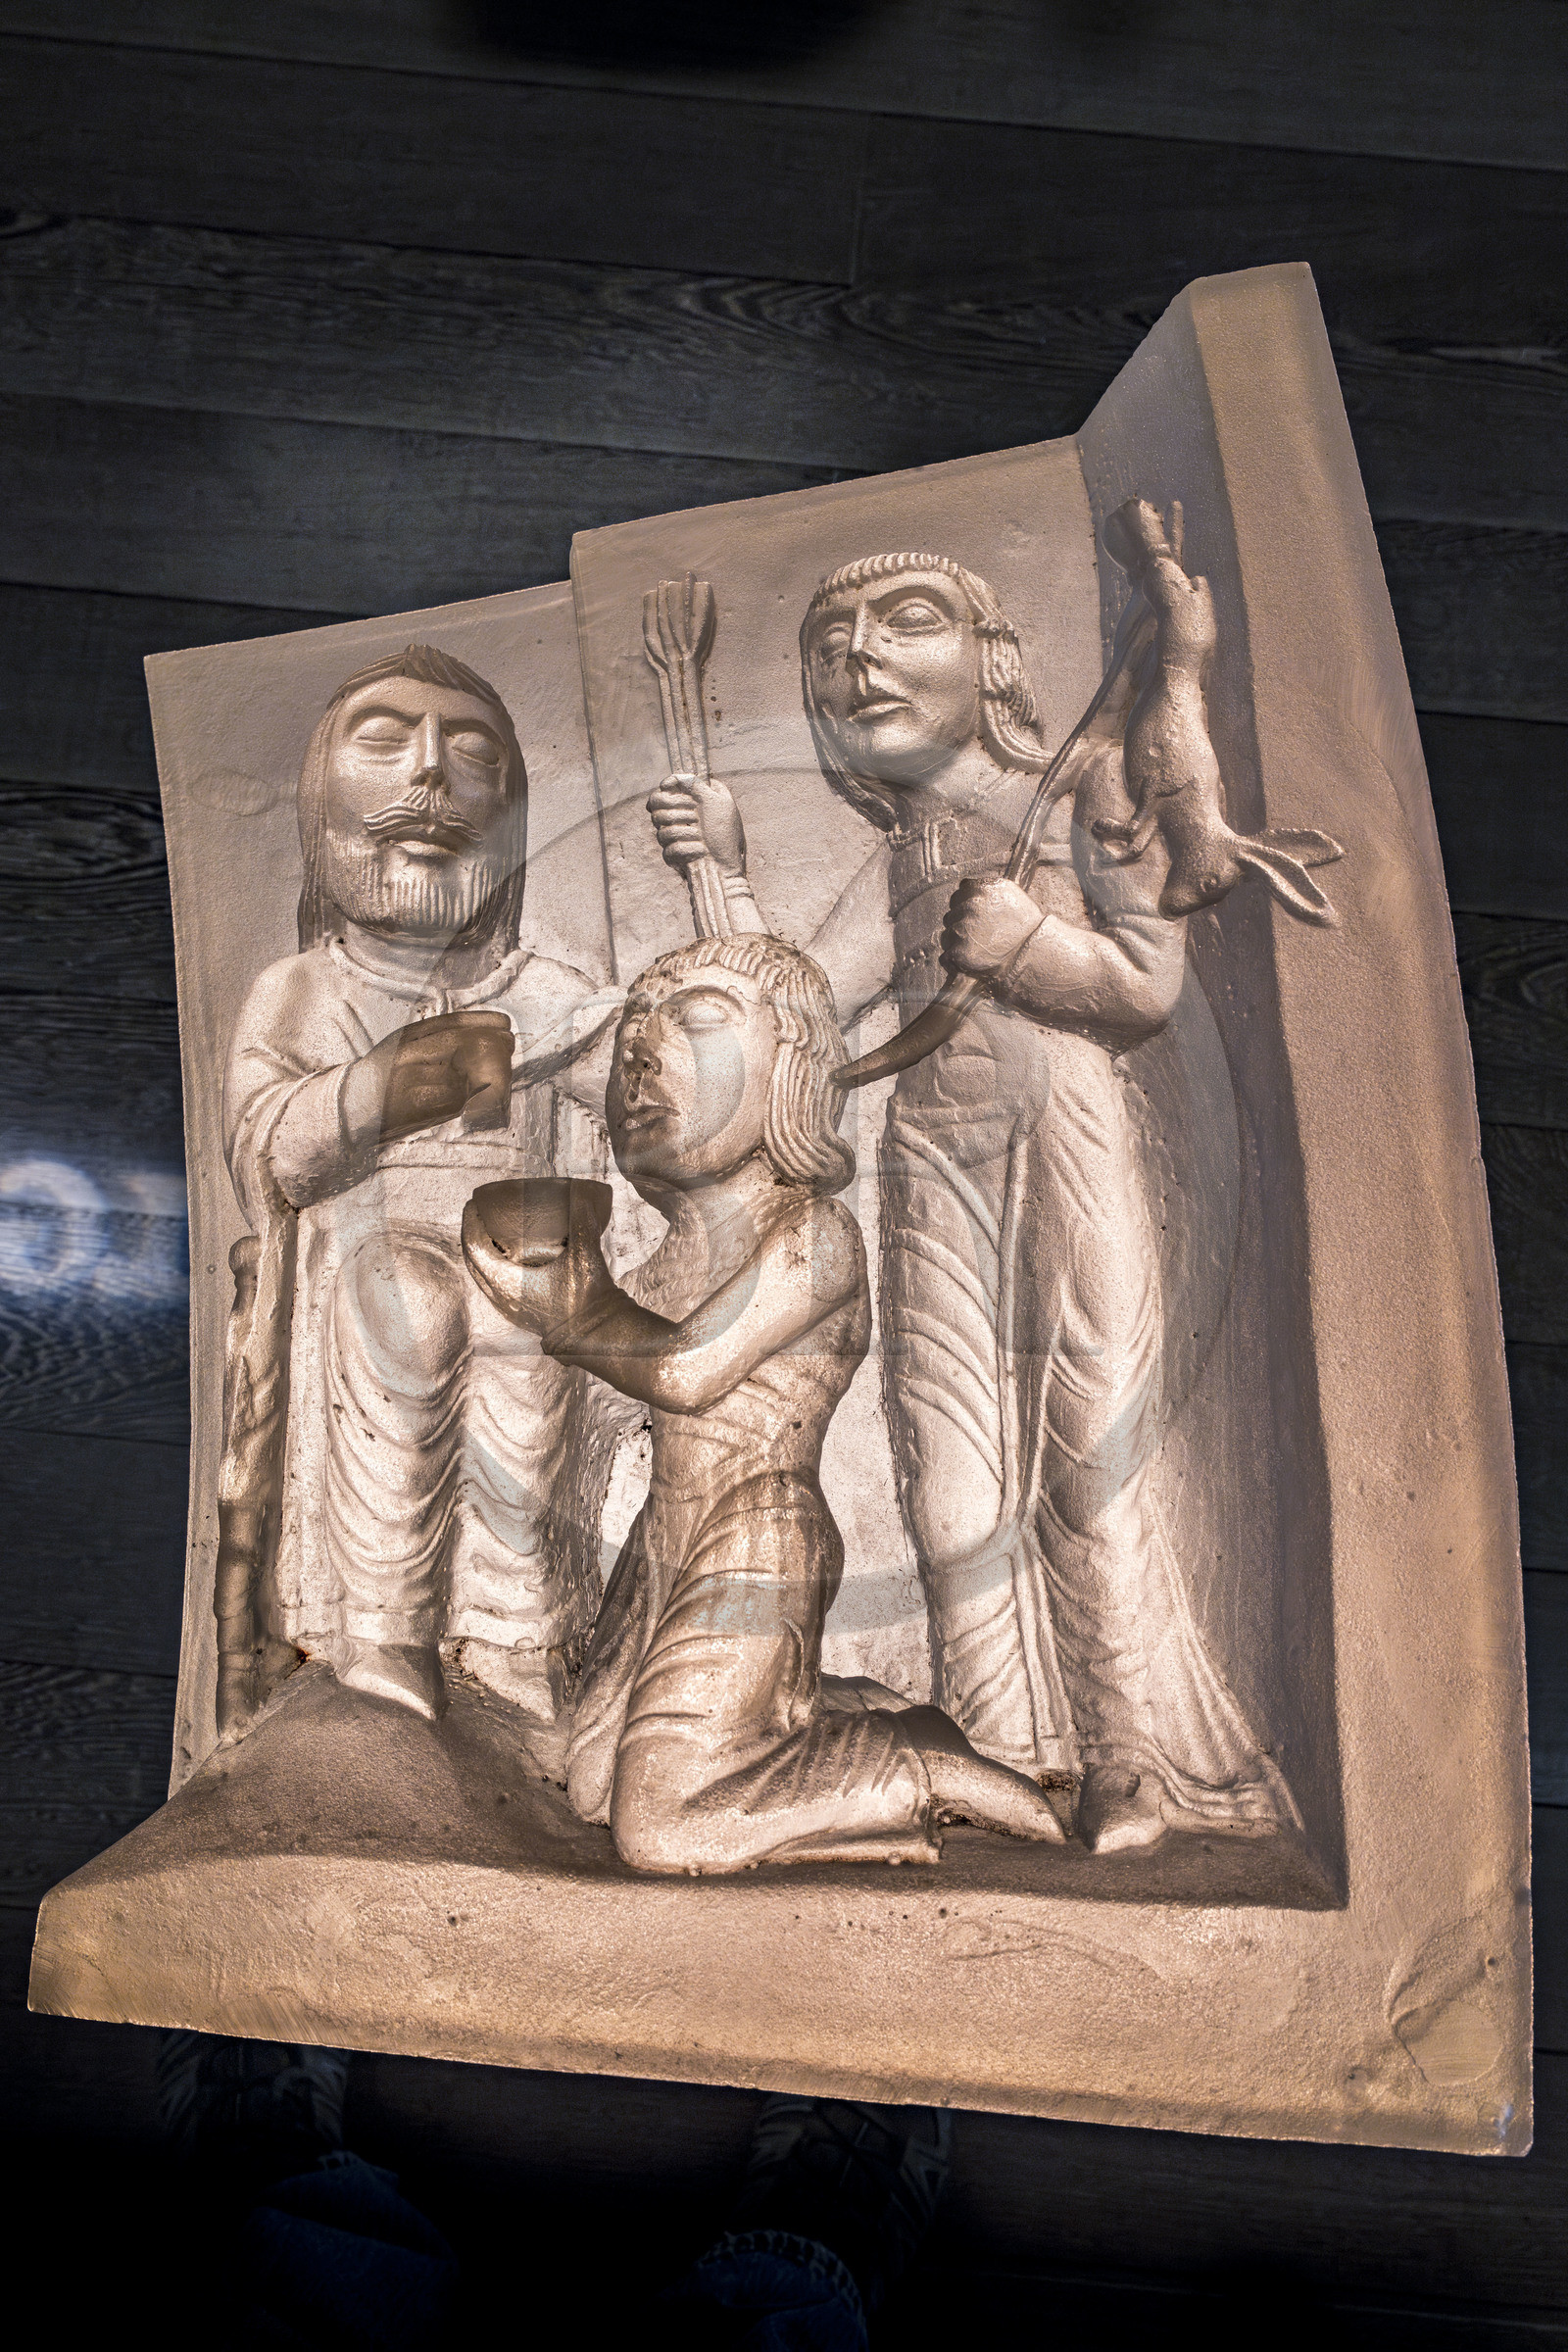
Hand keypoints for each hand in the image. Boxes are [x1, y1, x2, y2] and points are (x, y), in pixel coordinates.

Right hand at [346, 1010, 513, 1146]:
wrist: (351, 1109)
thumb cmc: (385, 1080)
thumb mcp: (405, 1048)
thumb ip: (436, 1040)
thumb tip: (484, 1034)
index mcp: (406, 1037)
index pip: (450, 1022)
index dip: (482, 1020)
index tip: (504, 1022)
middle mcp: (407, 1054)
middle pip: (458, 1041)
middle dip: (491, 1043)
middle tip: (508, 1044)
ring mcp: (410, 1080)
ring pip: (461, 1069)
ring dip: (488, 1068)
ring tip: (503, 1066)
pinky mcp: (416, 1106)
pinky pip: (455, 1096)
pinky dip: (474, 1092)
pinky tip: (486, 1089)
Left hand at [462, 1189, 614, 1348]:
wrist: (600, 1336)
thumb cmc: (588, 1301)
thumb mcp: (584, 1255)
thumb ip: (582, 1220)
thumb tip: (581, 1191)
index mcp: (507, 1284)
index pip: (474, 1248)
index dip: (470, 1223)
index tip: (474, 1204)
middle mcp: (502, 1299)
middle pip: (473, 1262)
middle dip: (473, 1235)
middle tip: (480, 1212)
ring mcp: (510, 1309)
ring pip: (483, 1276)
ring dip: (483, 1252)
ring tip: (492, 1230)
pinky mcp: (521, 1314)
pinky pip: (495, 1286)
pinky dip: (495, 1266)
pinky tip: (510, 1256)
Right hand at [646, 771, 745, 880]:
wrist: (730, 864)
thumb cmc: (728, 834)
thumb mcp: (719, 802)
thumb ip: (698, 786)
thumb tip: (676, 777)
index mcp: (686, 805)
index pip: (661, 793)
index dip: (665, 789)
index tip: (671, 789)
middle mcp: (677, 820)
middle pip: (655, 808)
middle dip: (676, 810)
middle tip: (695, 815)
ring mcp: (673, 839)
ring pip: (661, 831)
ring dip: (685, 832)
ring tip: (701, 836)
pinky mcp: (673, 857)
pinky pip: (668, 850)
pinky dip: (687, 849)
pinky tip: (701, 850)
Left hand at [941, 878, 1042, 980]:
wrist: (1035, 955)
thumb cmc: (1028, 929)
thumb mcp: (1012, 898)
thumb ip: (986, 892)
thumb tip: (964, 885)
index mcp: (983, 889)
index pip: (958, 895)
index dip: (965, 908)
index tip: (974, 918)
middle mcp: (971, 906)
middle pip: (951, 916)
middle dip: (962, 926)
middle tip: (979, 937)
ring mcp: (963, 929)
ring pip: (947, 936)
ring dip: (958, 943)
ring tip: (979, 950)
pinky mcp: (959, 952)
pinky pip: (946, 957)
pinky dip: (955, 961)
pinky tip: (972, 962)